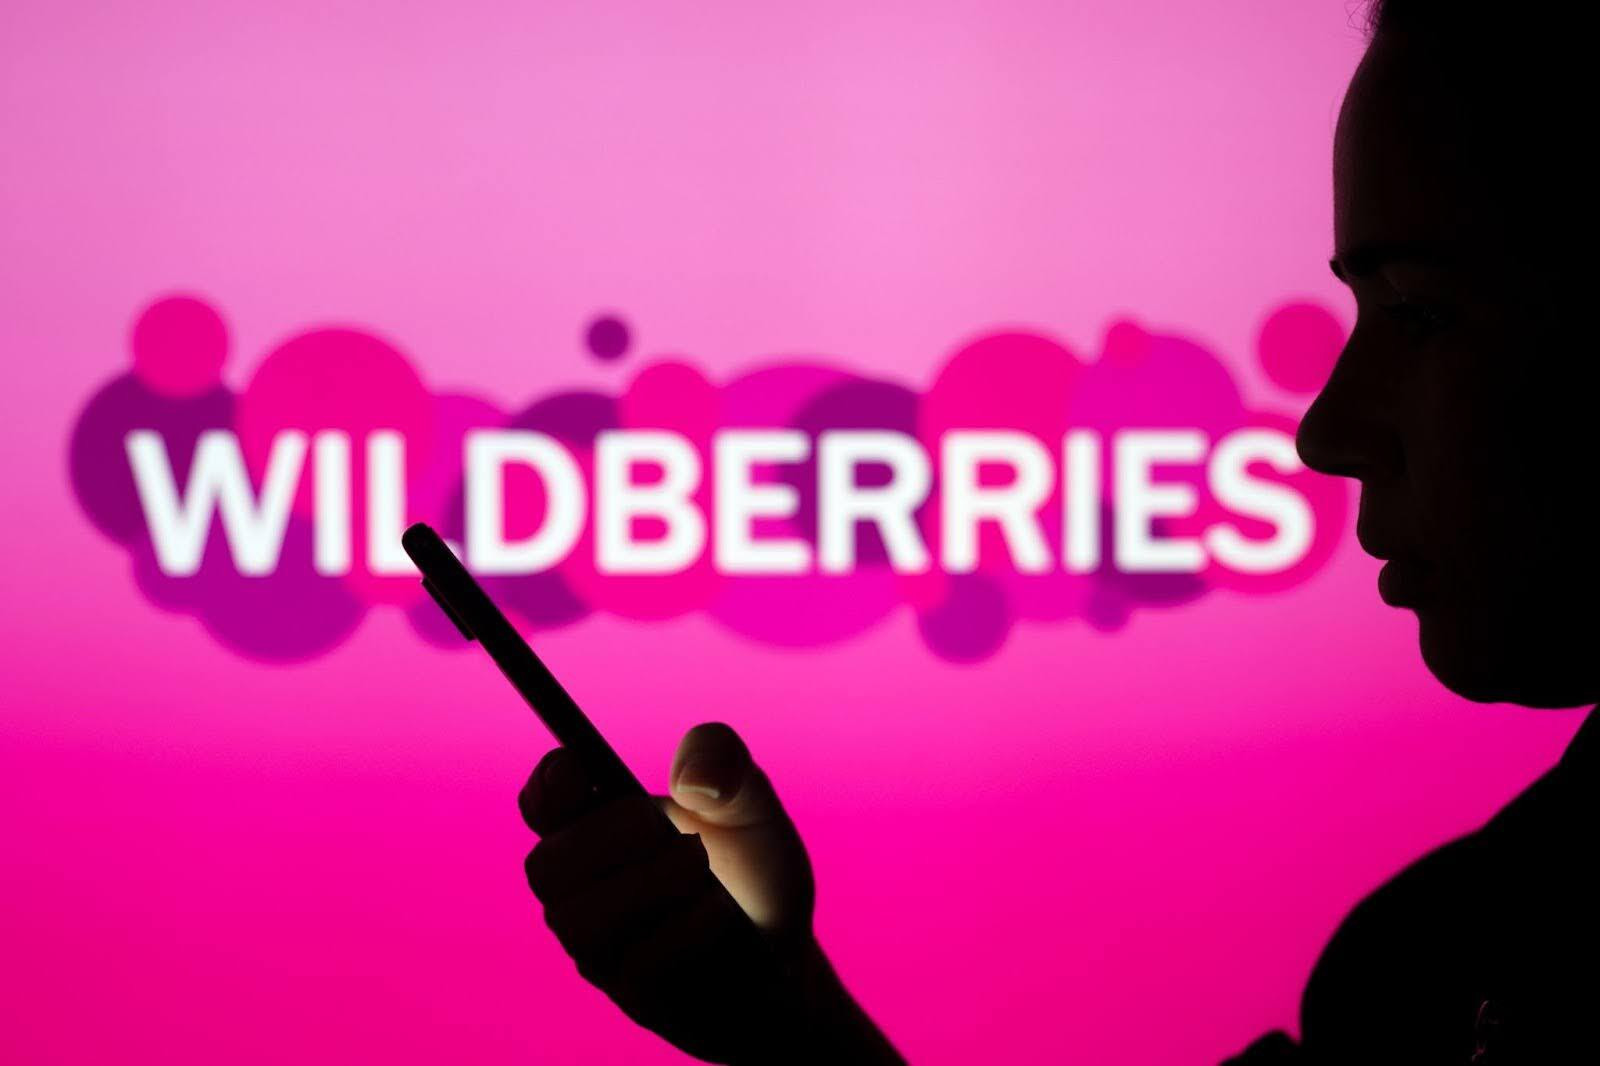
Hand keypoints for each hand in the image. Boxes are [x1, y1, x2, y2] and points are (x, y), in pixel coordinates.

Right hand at [517, 722, 819, 1063]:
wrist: (789, 950)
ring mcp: (606, 950)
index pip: (543, 806)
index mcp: (600, 831)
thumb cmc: (752, 869)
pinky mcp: (638, 997)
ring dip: (647, 883)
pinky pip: (638, 968)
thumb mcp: (749, 801)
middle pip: (546, 867)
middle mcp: (587, 892)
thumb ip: (722, 760)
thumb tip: (692, 778)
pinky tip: (718, 911)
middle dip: (604, 837)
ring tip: (699, 863)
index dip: (547, 786)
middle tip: (659, 825)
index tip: (577, 766)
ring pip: (583, 922)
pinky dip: (683, 928)